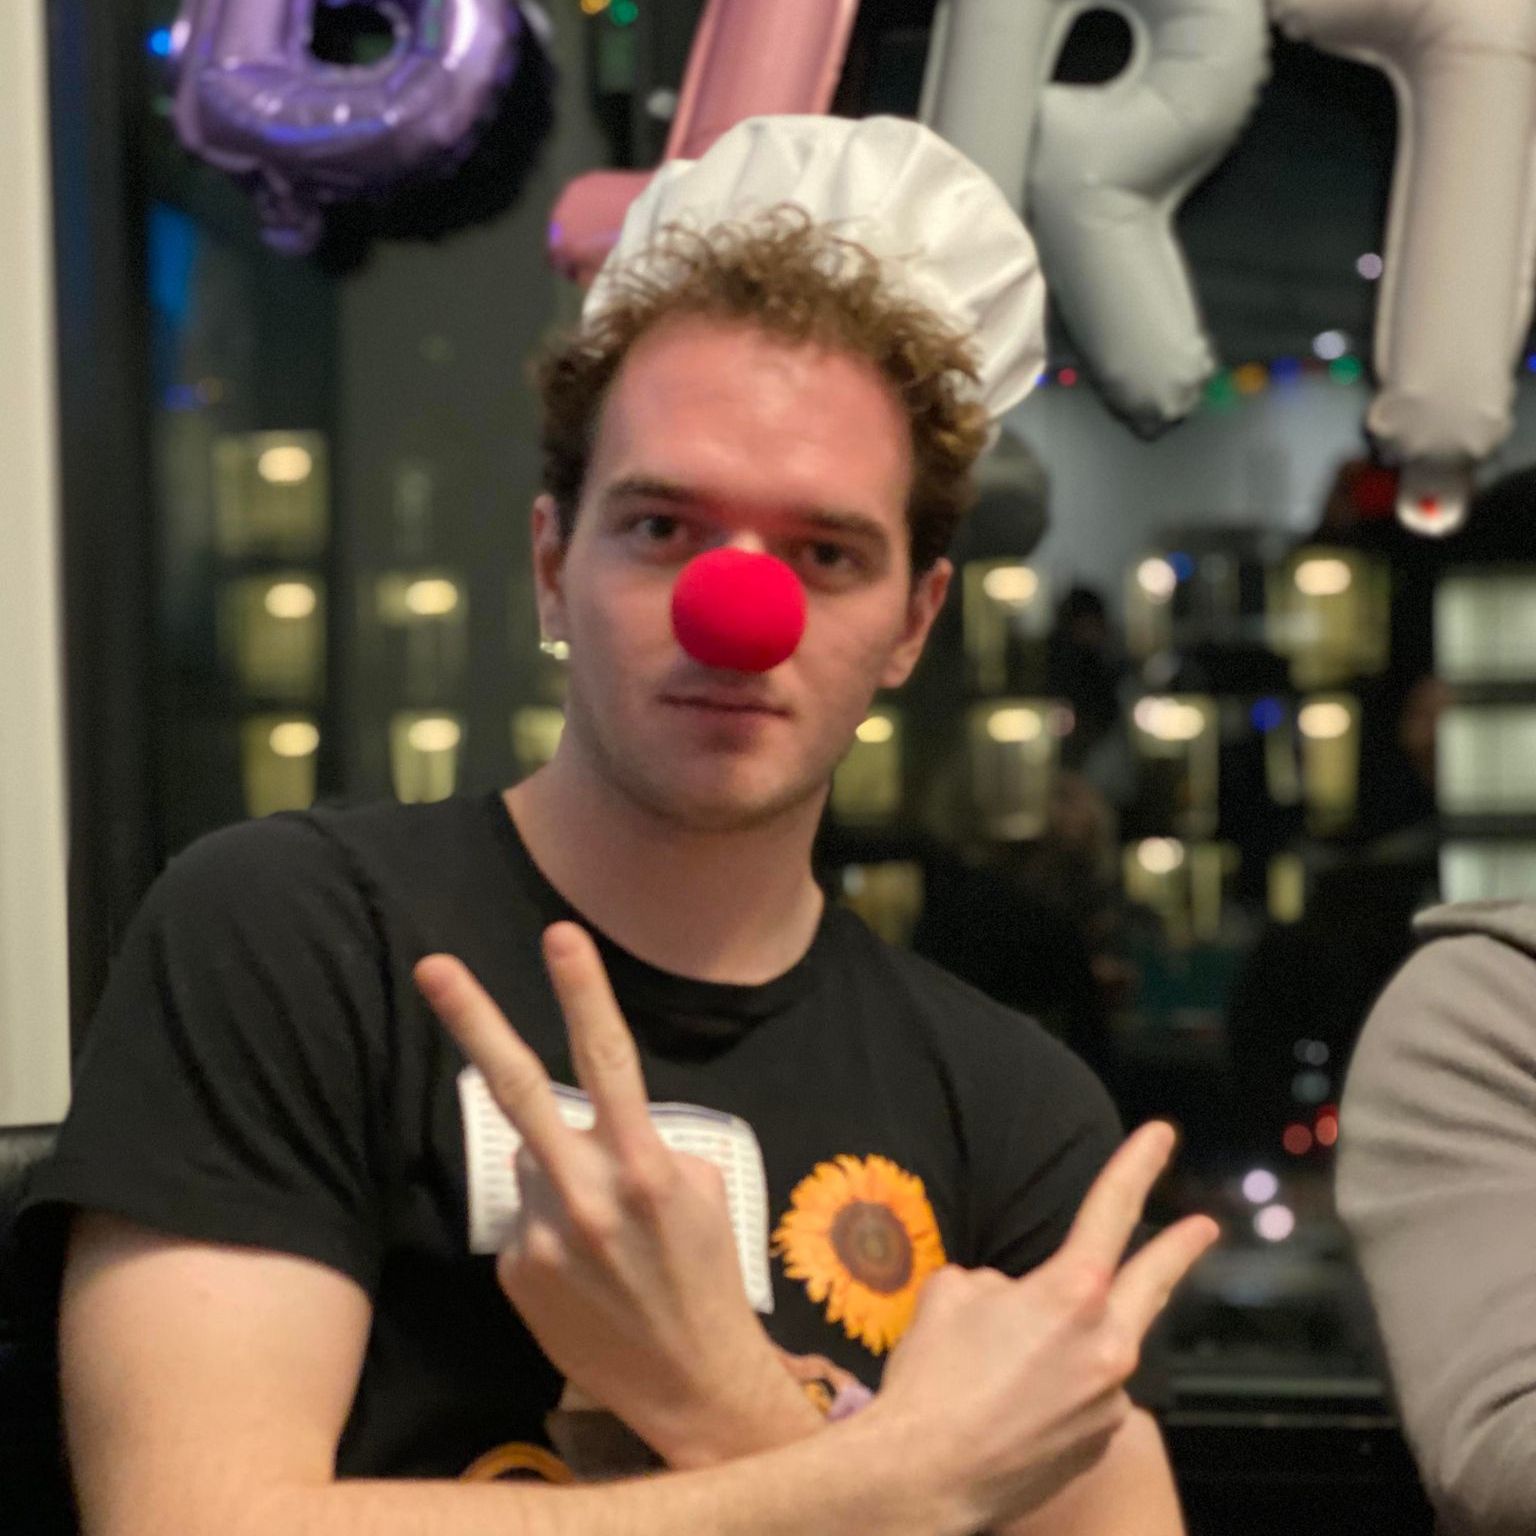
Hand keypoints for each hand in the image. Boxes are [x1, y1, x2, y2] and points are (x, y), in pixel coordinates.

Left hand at [414, 923, 821, 1467]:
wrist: (693, 1386)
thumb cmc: (707, 1276)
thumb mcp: (700, 1194)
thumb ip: (639, 1145)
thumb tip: (589, 1126)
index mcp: (644, 1166)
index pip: (609, 1060)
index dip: (584, 993)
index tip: (560, 934)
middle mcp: (586, 1194)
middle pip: (519, 1090)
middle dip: (474, 1020)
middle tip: (431, 967)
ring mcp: (543, 1236)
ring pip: (532, 1163)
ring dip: (560, 1173)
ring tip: (606, 1239)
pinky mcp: (515, 1272)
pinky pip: (524, 1221)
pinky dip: (550, 1227)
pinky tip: (585, 1272)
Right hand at [868, 1122, 1218, 1532]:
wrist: (922, 1477)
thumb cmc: (931, 1378)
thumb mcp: (952, 1293)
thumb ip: (1000, 1285)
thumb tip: (1017, 1302)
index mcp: (1072, 1294)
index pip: (1112, 1211)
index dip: (1139, 1165)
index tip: (1162, 1136)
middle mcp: (1107, 1347)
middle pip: (1154, 1282)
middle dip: (1180, 1248)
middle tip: (1204, 1225)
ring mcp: (1109, 1404)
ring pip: (1098, 1350)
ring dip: (1070, 1345)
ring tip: (1002, 1367)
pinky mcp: (1097, 1448)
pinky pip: (1085, 1399)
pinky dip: (1058, 1392)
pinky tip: (1012, 1407)